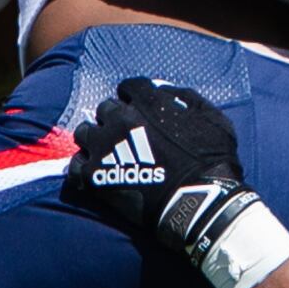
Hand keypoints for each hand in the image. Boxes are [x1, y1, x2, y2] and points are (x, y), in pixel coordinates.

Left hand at [61, 78, 249, 245]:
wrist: (198, 200)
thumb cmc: (212, 160)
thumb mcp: (213, 118)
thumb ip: (187, 99)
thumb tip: (165, 90)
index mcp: (148, 102)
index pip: (130, 87)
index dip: (135, 98)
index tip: (140, 109)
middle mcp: (121, 119)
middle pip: (105, 108)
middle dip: (114, 117)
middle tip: (125, 133)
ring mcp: (104, 147)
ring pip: (84, 132)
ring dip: (95, 139)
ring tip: (106, 151)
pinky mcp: (95, 175)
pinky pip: (75, 164)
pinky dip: (84, 166)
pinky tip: (95, 172)